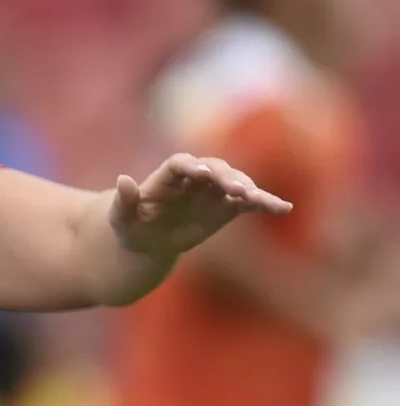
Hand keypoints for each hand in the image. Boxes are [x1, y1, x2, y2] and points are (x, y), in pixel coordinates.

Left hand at [110, 153, 289, 259]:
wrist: (150, 241)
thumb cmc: (132, 227)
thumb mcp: (121, 219)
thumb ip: (124, 201)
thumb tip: (122, 180)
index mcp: (167, 176)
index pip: (181, 164)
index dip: (192, 167)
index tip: (203, 173)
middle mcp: (195, 178)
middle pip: (215, 170)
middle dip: (226, 178)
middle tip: (239, 189)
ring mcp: (214, 191)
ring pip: (236, 183)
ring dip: (249, 189)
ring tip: (260, 199)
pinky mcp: (228, 207)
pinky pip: (249, 203)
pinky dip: (266, 203)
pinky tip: (283, 207)